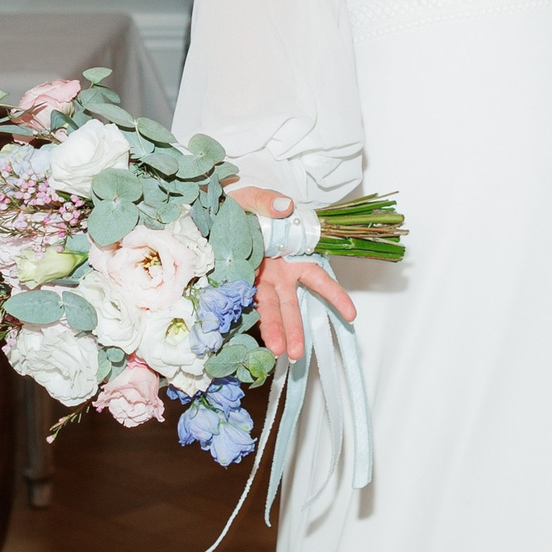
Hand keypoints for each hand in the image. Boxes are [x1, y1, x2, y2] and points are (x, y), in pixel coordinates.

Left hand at [226, 184, 357, 364]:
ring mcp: (254, 283)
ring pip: (268, 311)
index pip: (317, 278)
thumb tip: (286, 206)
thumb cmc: (235, 207)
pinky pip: (242, 307)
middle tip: (296, 353)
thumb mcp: (252, 199)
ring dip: (273, 331)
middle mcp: (275, 275)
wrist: (201, 214)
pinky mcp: (233, 287)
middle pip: (289, 305)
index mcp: (288, 255)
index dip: (334, 295)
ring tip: (277, 353)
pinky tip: (250, 342)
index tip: (351, 314)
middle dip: (294, 329)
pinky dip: (246, 323)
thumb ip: (268, 201)